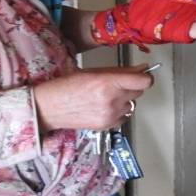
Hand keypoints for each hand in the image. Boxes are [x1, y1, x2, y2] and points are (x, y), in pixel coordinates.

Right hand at [32, 66, 153, 131]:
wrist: (50, 107)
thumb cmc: (67, 87)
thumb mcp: (94, 72)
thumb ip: (120, 71)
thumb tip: (141, 69)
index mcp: (108, 83)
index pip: (143, 82)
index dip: (146, 77)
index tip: (143, 75)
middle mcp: (111, 100)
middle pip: (139, 92)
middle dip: (132, 86)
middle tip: (117, 83)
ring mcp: (110, 115)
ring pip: (132, 105)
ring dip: (125, 100)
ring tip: (106, 96)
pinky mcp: (107, 126)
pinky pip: (124, 116)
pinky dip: (118, 112)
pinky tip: (104, 107)